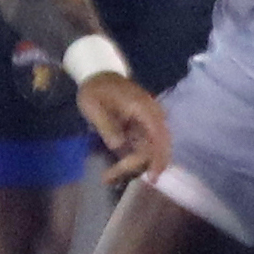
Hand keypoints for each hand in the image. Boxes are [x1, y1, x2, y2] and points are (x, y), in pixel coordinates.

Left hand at [75, 73, 168, 187]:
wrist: (99, 76)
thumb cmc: (96, 90)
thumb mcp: (94, 107)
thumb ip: (107, 126)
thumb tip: (119, 146)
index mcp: (143, 108)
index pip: (159, 135)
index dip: (158, 157)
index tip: (152, 176)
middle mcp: (152, 117)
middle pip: (157, 147)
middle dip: (139, 166)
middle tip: (111, 177)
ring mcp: (147, 124)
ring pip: (149, 151)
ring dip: (132, 166)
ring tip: (108, 176)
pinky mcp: (141, 129)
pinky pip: (142, 148)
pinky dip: (130, 161)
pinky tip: (114, 170)